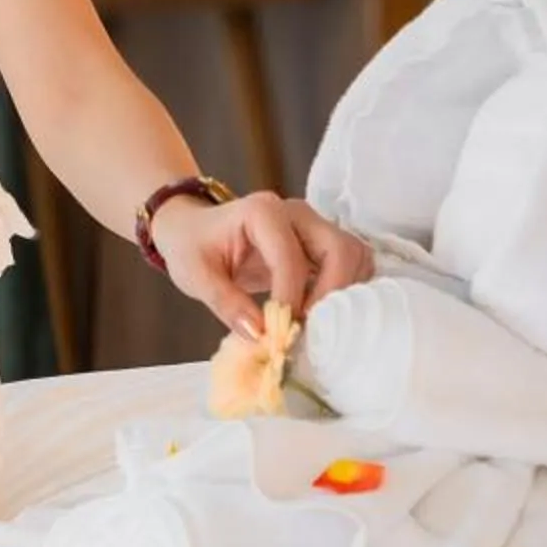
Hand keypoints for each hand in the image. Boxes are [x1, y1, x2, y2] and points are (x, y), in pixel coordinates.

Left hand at [148, 190, 375, 340]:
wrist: (194, 230)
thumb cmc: (193, 247)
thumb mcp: (195, 276)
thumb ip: (226, 304)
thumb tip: (260, 335)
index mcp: (262, 212)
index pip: (291, 256)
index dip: (291, 298)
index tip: (280, 331)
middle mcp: (296, 212)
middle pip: (339, 249)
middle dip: (330, 295)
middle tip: (306, 329)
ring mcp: (313, 226)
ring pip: (354, 256)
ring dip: (343, 294)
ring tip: (314, 323)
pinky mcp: (321, 243)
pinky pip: (351, 264)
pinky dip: (345, 291)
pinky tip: (320, 313)